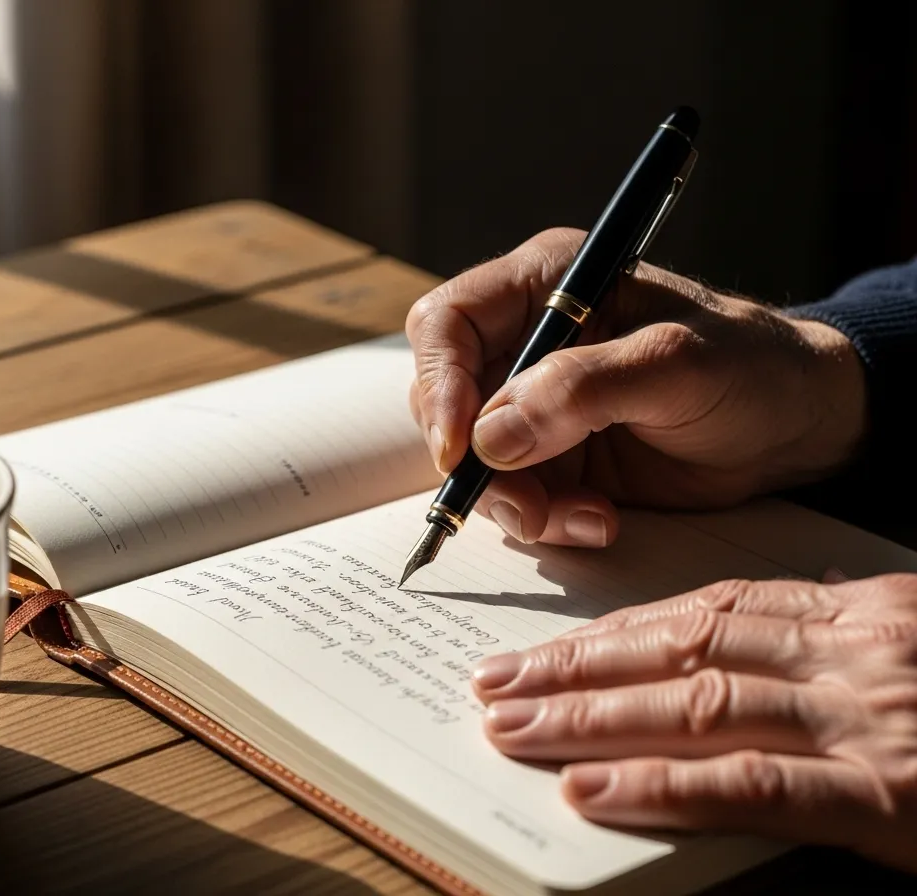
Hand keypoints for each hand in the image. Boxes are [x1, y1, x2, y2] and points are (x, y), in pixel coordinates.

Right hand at [405, 228, 865, 547]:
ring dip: (516, 501)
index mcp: (547, 283)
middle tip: (525, 504)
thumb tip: (491, 436)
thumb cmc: (752, 369)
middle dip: (477, 462)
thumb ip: (583, 390)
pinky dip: (545, 520)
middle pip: (448, 399)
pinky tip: (599, 522)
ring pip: (475, 459)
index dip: (440, 383)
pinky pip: (513, 495)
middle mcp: (527, 339)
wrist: (796, 428)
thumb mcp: (677, 366)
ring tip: (585, 518)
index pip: (448, 323)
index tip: (460, 447)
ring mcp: (534, 402)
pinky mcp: (551, 456)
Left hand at [471, 571, 916, 872]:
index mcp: (859, 617)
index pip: (707, 613)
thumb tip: (744, 646)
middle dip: (574, 667)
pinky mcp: (892, 799)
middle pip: (680, 652)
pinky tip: (591, 789)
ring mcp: (869, 723)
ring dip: (590, 716)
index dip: (614, 630)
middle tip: (491, 683)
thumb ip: (840, 639)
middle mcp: (850, 657)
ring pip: (697, 706)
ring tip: (508, 726)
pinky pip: (758, 786)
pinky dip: (665, 785)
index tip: (545, 644)